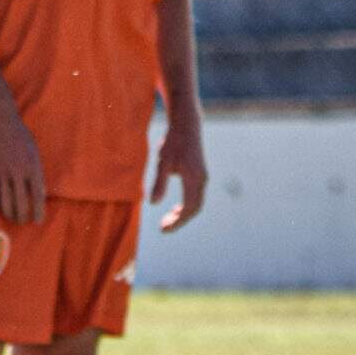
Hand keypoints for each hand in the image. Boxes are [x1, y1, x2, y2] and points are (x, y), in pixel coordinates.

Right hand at [0, 105, 45, 225]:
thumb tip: (40, 193)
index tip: (38, 220)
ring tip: (9, 217)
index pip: (38, 195)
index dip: (38, 210)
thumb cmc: (19, 135)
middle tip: (21, 222)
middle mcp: (18, 170)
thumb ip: (36, 172)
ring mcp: (2, 170)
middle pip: (20, 202)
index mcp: (33, 166)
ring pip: (5, 200)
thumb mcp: (34, 151)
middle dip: (21, 216)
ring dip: (7, 212)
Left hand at [152, 114, 207, 232]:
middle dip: (180, 221)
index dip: (178, 221)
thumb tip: (153, 203)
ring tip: (167, 221)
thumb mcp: (163, 162)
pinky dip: (186, 206)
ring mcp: (202, 178)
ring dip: (183, 214)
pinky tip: (175, 210)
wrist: (187, 126)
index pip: (189, 208)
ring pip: (196, 203)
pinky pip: (196, 197)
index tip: (164, 229)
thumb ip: (159, 182)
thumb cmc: (173, 142)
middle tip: (163, 228)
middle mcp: (201, 180)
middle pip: (195, 208)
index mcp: (193, 179)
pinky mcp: (200, 175)